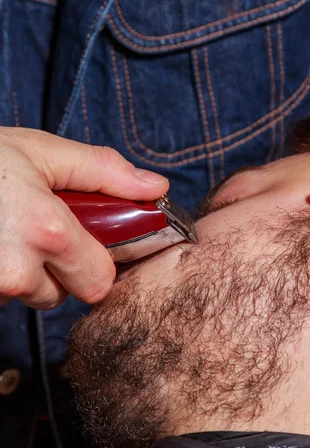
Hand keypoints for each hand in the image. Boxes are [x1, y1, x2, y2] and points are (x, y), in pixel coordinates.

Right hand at [0, 127, 168, 308]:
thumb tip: (155, 187)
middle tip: (42, 233)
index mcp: (48, 232)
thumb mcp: (41, 152)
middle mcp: (17, 271)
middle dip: (62, 271)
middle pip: (65, 295)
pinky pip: (1, 295)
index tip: (89, 242)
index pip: (100, 281)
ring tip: (7, 230)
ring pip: (29, 295)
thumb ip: (104, 172)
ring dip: (27, 271)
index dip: (98, 262)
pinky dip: (2, 275)